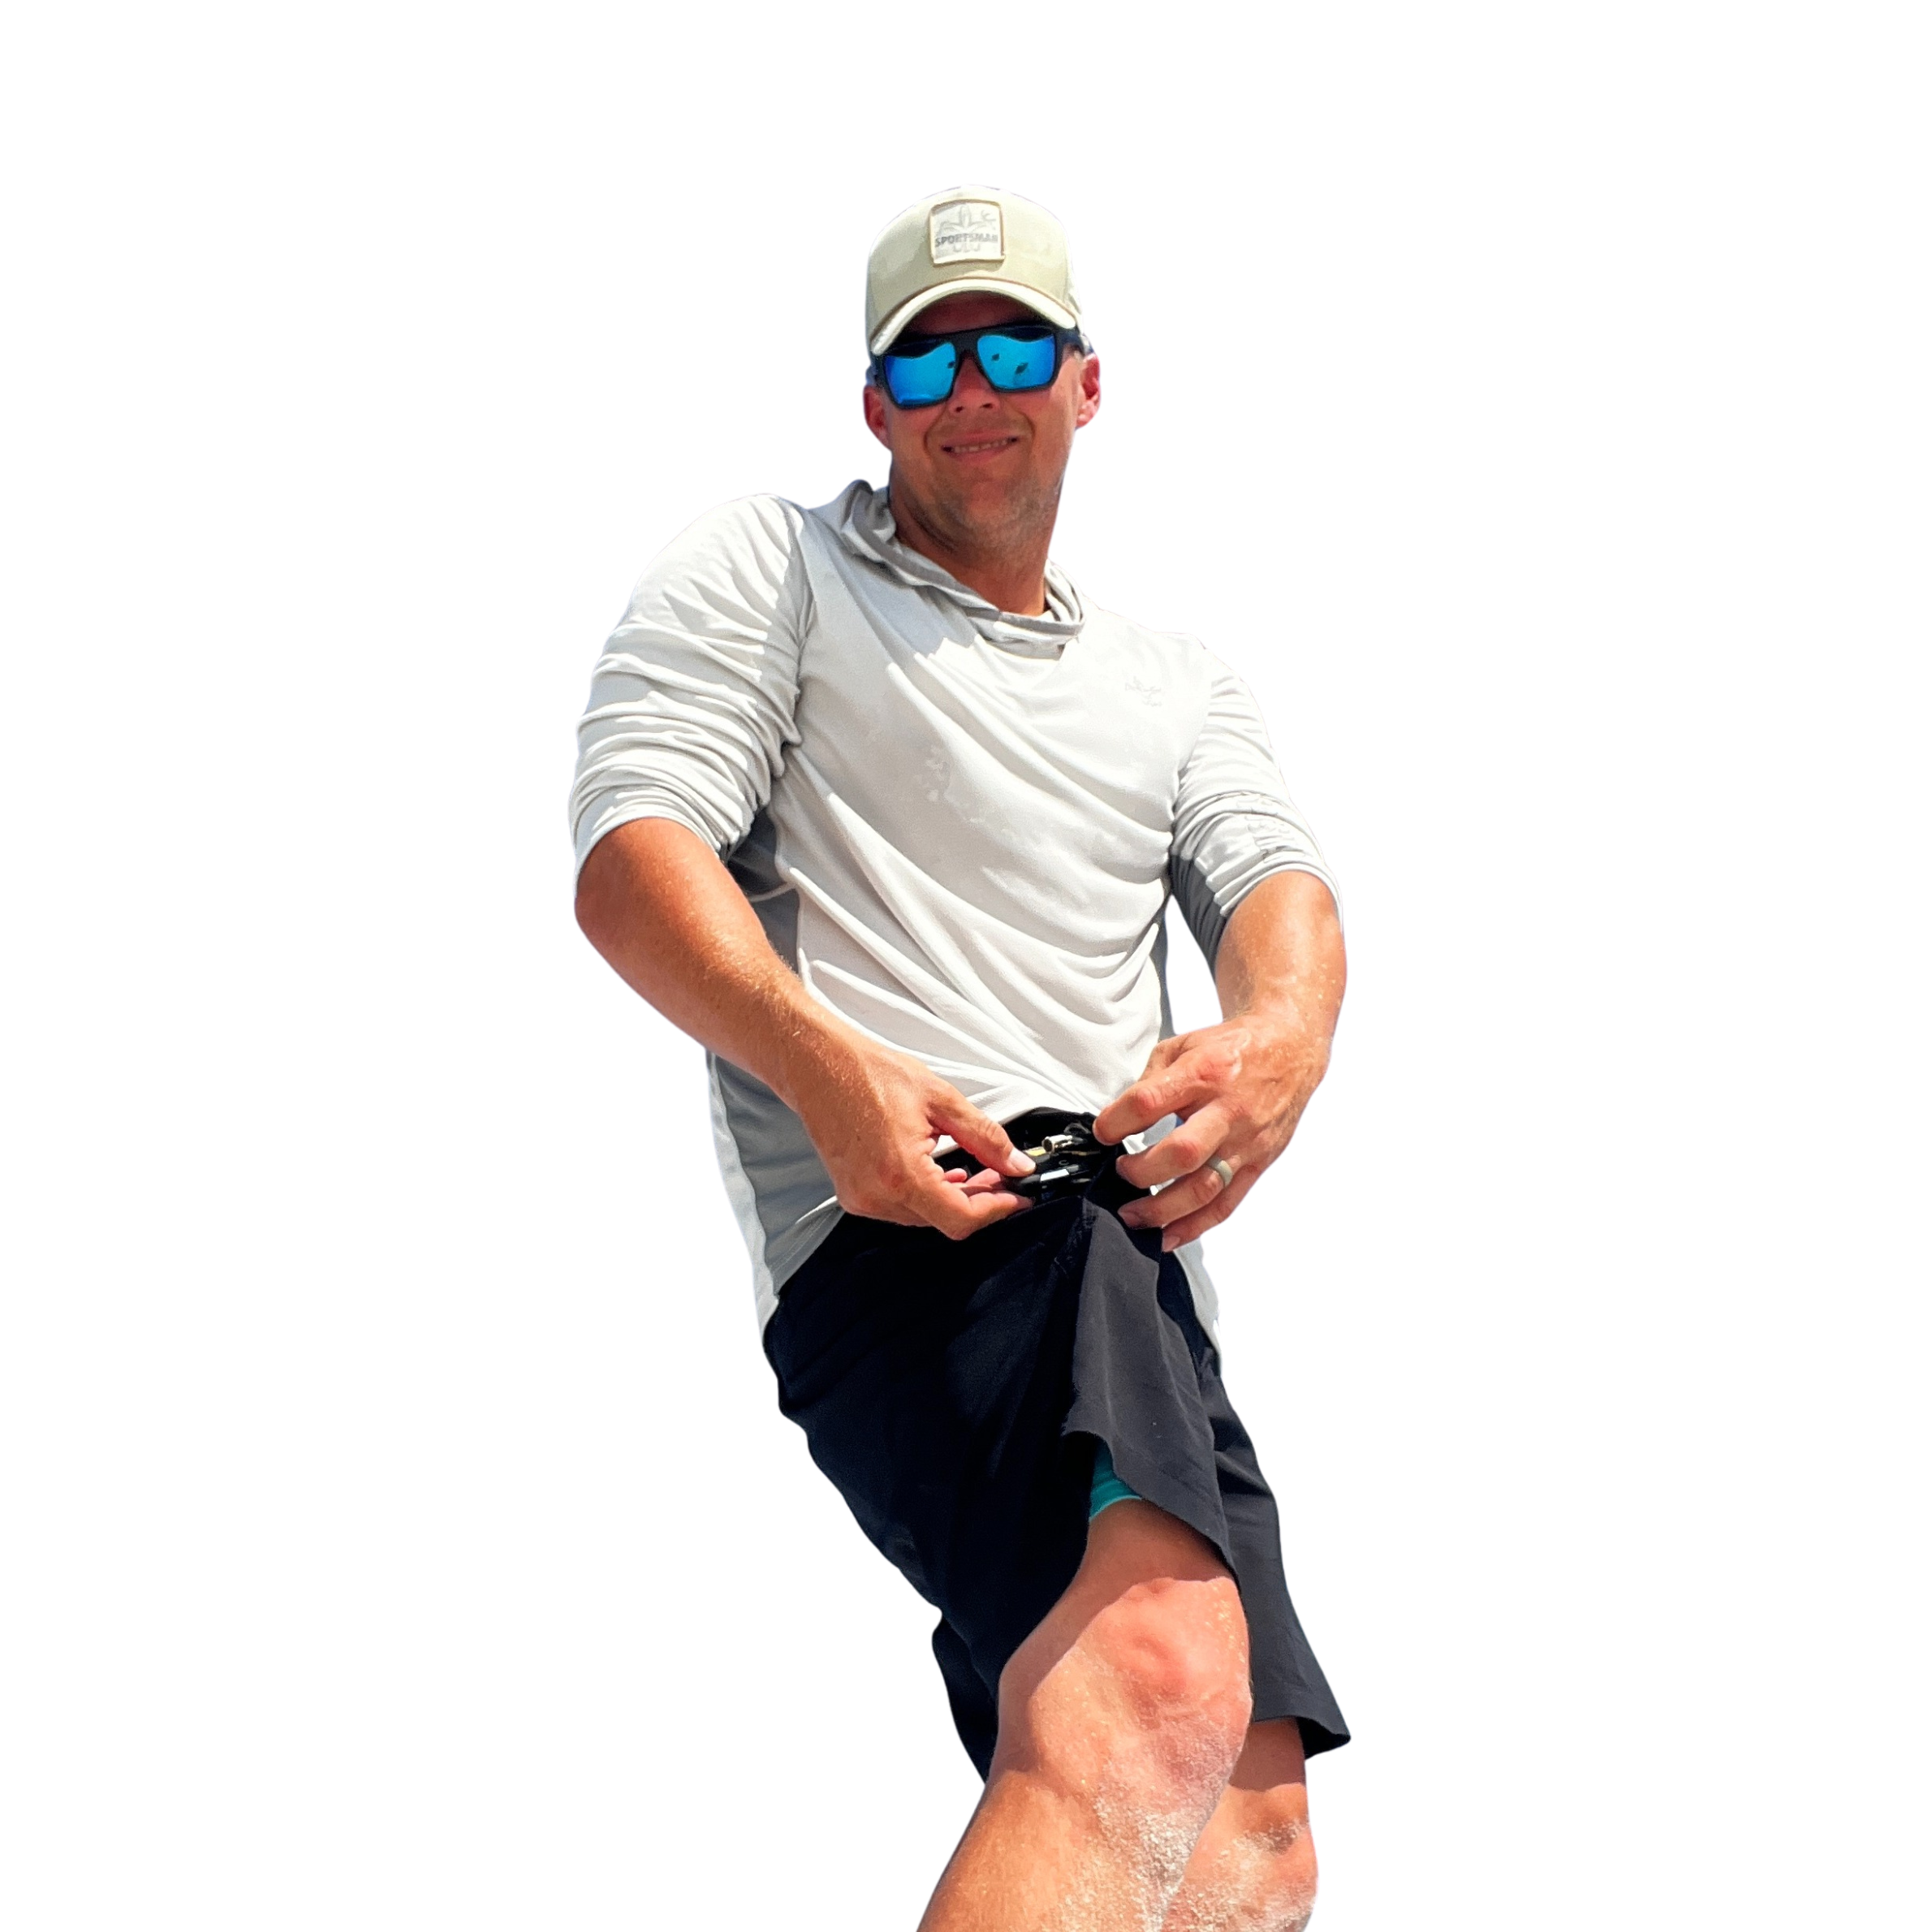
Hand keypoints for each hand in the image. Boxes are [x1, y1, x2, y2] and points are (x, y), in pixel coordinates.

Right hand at [787, 1030, 1034, 1239]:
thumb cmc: (868, 1074)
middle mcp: (877, 1195)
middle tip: (1002, 1176)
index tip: (1017, 1197)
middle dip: (980, 1201)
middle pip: (944, 1221)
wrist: (819, 1066)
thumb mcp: (942, 1100)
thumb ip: (986, 1138)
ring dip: (953, 1199)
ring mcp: (861, 1199)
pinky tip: (940, 1171)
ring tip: (974, 1169)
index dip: (997, 1210)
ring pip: (924, 1218)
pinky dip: (927, 1196)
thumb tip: (1016, 1164)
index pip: (961, 1218)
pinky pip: (900, 1209)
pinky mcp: (852, 1194)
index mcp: (901, 1173)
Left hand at [1093, 1008, 1330, 1251]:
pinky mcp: (1258, 1163)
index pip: (1150, 1102)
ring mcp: (1246, 1141)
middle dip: (1141, 1172)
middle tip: (1120, 1173)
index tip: (1102, 1132)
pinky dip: (1194, 1226)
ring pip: (1204, 1189)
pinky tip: (1168, 1235)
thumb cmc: (1232, 1049)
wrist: (1289, 1049)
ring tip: (1132, 1215)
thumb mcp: (1182, 1047)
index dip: (1116, 1121)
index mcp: (1204, 1073)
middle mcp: (1228, 1110)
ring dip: (1162, 1210)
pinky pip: (1225, 1204)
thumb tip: (1117, 1121)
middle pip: (1182, 1153)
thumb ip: (1149, 1083)